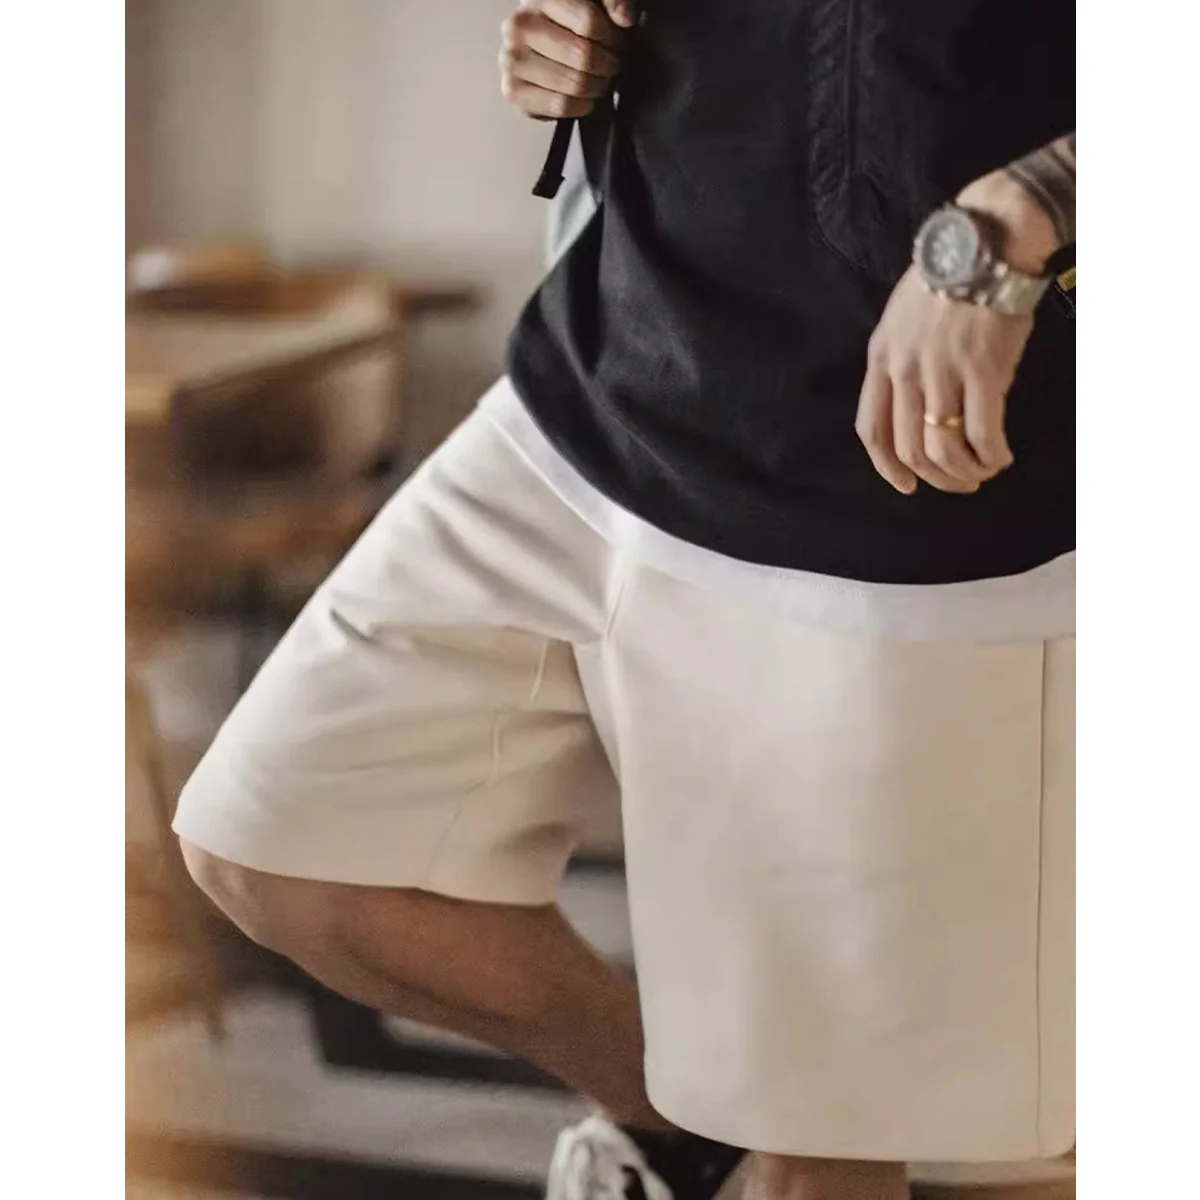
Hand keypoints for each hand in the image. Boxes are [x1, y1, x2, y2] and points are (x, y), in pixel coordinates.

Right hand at [500, 0, 634, 120]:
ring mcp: (512, 62)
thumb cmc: (566, 23)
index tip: (617, 43)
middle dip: (608, 65)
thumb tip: (624, 18)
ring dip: (597, 87)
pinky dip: (581, 105)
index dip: (613, 38)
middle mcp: (518, 28)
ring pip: (574, 84)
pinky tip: (584, 97)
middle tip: (611, 65)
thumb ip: (611, 1)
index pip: (589, 23)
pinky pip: (560, 106)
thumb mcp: (592, 1)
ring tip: (599, 80)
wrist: (534, 42)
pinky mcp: (513, 92)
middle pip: (583, 57)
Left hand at [855, 171, 1057, 494]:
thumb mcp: (901, 317)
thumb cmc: (948, 277)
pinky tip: (1001, 456)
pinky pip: (982, 432)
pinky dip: (992, 454)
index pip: (870, 429)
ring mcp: (943, 372)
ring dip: (964, 472)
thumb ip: (901, 361)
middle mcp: (906, 370)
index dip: (886, 467)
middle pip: (909, 448)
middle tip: (960, 483)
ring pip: (943, 448)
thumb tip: (915, 407)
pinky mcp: (984, 371)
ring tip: (982, 472)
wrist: (987, 244)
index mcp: (881, 358)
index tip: (907, 484)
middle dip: (936, 477)